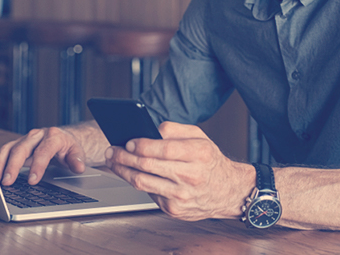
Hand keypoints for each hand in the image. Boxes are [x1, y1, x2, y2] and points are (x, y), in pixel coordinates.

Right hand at [0, 126, 85, 185]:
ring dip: (2, 163)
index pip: (44, 151)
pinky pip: (5, 151)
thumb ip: (77, 160)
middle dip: (14, 165)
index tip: (33, 181)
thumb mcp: (77, 152)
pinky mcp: (18, 144)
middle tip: (8, 182)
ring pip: (10, 148)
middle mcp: (37, 135)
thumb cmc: (68, 147)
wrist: (63, 138)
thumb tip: (78, 167)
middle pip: (22, 148)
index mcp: (53, 136)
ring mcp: (26, 139)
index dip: (37, 166)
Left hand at [104, 121, 253, 220]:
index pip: (162, 149)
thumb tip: (151, 129)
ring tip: (114, 162)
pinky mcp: (174, 209)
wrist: (227, 191)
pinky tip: (130, 174)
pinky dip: (137, 182)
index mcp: (198, 154)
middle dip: (124, 157)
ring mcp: (181, 196)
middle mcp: (190, 176)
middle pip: (148, 166)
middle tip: (112, 150)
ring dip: (123, 171)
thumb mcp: (200, 137)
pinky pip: (148, 194)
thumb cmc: (210, 161)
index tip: (128, 141)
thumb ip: (175, 129)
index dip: (141, 145)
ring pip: (142, 182)